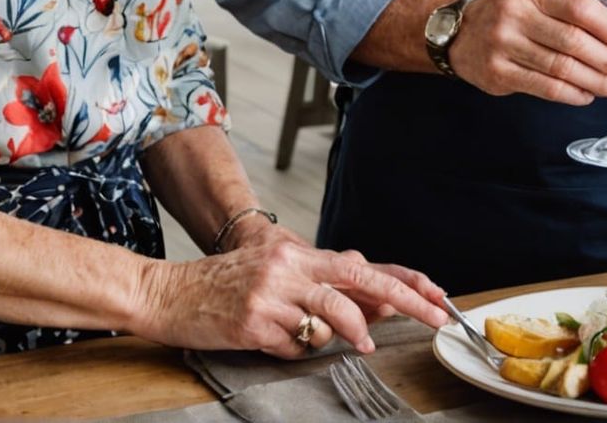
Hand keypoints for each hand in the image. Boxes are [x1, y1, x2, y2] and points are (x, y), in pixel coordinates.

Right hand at [136, 236, 449, 356]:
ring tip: (357, 344)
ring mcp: (272, 295)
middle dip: (404, 301)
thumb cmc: (225, 285)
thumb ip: (323, 287)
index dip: (404, 279)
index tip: (436, 294)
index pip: (363, 265)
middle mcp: (290, 269)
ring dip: (349, 335)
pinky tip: (273, 340)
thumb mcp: (278, 276)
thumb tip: (376, 305)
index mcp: (298, 255)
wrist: (170, 292)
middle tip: (435, 318)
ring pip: (331, 320)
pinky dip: (294, 351)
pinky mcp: (254, 322)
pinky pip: (295, 347)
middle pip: (360, 283)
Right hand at [447, 0, 606, 104]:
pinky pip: (545, 88)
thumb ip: (573, 13)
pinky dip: (573, 95)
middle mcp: (515, 14)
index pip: (581, 9)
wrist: (458, 31)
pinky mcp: (497, 73)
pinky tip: (587, 95)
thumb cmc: (510, 15)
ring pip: (562, 69)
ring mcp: (503, 45)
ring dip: (597, 82)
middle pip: (575, 42)